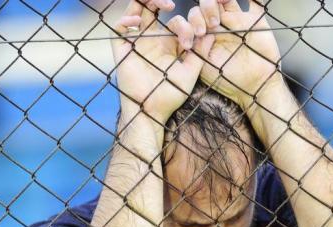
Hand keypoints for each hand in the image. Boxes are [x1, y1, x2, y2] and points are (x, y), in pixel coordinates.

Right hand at [111, 0, 214, 124]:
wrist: (150, 111)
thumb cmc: (171, 96)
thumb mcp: (190, 73)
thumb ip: (200, 53)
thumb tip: (212, 33)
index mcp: (167, 44)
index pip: (175, 21)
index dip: (184, 25)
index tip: (190, 41)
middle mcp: (151, 39)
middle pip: (152, 7)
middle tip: (171, 4)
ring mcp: (135, 43)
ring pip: (135, 11)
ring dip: (145, 1)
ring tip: (160, 3)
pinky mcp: (122, 50)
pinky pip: (119, 29)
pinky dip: (126, 19)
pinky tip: (137, 21)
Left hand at [193, 0, 281, 109]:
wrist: (256, 87)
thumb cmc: (229, 81)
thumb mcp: (207, 69)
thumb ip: (199, 50)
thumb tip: (196, 35)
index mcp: (205, 36)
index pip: (193, 20)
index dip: (189, 23)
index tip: (191, 40)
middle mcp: (219, 25)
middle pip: (206, 5)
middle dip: (202, 11)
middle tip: (207, 28)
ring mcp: (237, 20)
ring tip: (221, 4)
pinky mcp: (255, 19)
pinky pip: (255, 1)